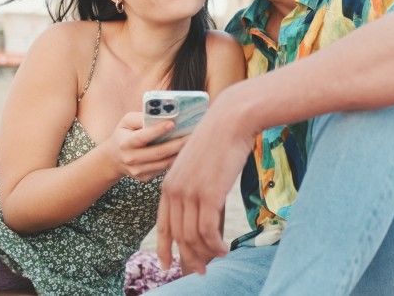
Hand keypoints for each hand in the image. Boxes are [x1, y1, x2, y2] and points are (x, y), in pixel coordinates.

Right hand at [102, 112, 188, 181]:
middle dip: (177, 144)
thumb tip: (162, 114)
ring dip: (180, 153)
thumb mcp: (126, 122)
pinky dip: (175, 159)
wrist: (113, 159)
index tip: (173, 123)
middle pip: (159, 152)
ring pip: (164, 163)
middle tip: (192, 134)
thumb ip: (141, 117)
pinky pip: (164, 168)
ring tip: (193, 142)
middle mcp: (131, 159)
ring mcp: (138, 170)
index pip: (142, 137)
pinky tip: (184, 151)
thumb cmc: (124, 134)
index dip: (157, 130)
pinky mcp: (145, 177)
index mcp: (125, 143)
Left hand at [156, 97, 254, 273]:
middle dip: (187, 258)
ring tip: (216, 260)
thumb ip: (196, 186)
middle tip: (199, 272)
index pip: (162, 224)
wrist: (230, 120)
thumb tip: (205, 207)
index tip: (167, 265)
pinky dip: (215, 245)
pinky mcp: (209, 194)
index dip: (164, 247)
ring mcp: (190, 193)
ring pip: (193, 236)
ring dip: (205, 253)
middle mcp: (175, 191)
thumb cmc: (220, 139)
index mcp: (169, 184)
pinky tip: (225, 250)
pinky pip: (208, 231)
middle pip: (177, 235)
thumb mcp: (200, 165)